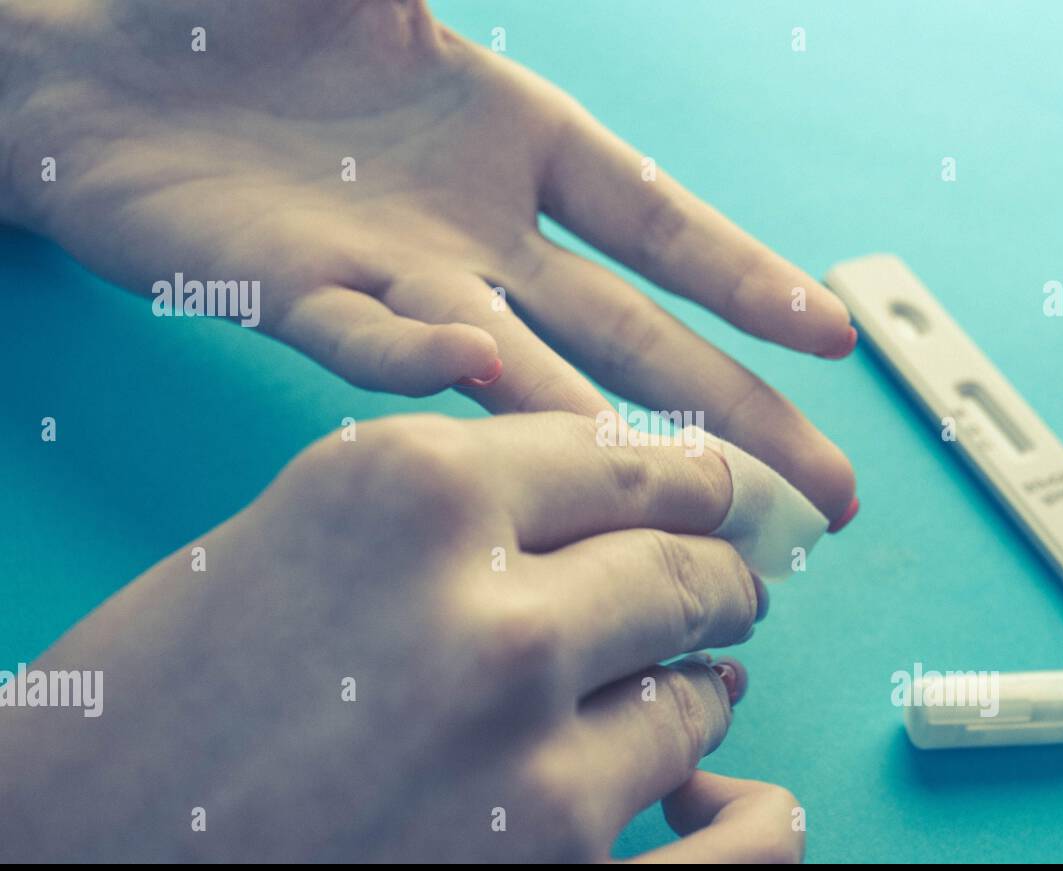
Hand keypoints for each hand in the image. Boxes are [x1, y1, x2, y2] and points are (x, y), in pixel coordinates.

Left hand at [0, 0, 855, 521]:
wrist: (101, 75)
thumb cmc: (243, 11)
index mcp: (520, 142)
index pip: (663, 223)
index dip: (750, 281)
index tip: (834, 339)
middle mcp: (479, 228)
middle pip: (632, 332)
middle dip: (734, 413)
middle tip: (821, 492)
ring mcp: (398, 272)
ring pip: (527, 368)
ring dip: (605, 433)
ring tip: (691, 502)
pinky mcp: (295, 293)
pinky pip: (365, 337)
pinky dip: (415, 355)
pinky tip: (474, 373)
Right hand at [0, 412, 802, 861]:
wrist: (65, 860)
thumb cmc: (165, 697)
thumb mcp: (305, 532)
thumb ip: (468, 504)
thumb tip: (625, 506)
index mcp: (412, 495)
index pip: (626, 456)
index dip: (690, 477)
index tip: (720, 494)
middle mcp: (486, 620)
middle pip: (686, 569)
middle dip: (716, 575)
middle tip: (723, 587)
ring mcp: (528, 773)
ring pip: (701, 700)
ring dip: (698, 692)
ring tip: (677, 690)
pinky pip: (741, 849)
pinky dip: (750, 819)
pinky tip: (729, 799)